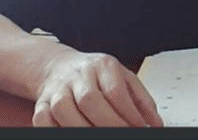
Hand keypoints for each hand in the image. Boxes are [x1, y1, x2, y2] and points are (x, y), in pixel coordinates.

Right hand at [33, 51, 163, 126]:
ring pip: (64, 111)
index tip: (139, 127)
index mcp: (103, 66)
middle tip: (123, 134)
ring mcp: (58, 89)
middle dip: (109, 124)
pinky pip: (44, 120)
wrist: (59, 66)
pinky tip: (74, 133)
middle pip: (90, 100)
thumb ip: (142, 100)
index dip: (128, 113)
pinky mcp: (42, 103)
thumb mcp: (124, 78)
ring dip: (84, 129)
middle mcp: (79, 75)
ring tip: (100, 136)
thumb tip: (155, 123)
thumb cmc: (96, 75)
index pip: (115, 91)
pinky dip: (57, 130)